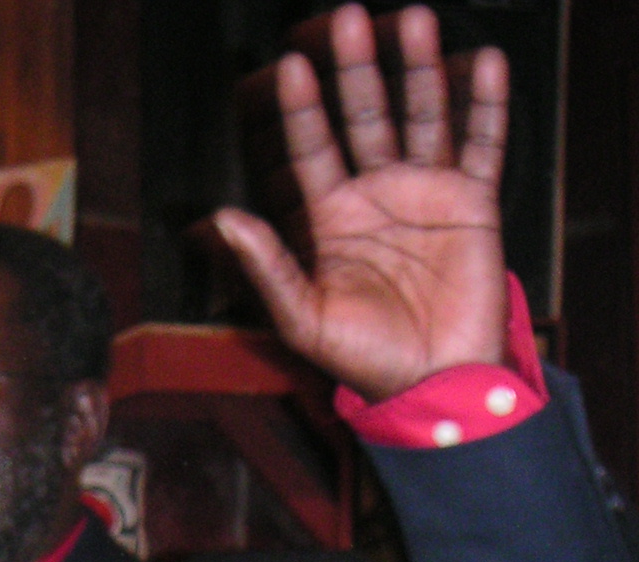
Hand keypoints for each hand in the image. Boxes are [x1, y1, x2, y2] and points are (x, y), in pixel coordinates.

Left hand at [214, 5, 508, 400]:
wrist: (430, 379)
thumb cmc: (361, 358)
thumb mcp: (301, 317)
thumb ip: (266, 266)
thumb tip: (222, 217)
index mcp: (331, 217)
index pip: (312, 149)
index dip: (303, 109)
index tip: (290, 66)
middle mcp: (376, 194)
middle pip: (365, 116)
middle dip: (357, 70)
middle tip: (347, 18)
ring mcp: (426, 191)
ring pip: (421, 116)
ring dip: (418, 69)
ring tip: (412, 19)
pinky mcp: (473, 201)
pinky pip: (482, 144)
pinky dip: (485, 105)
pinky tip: (483, 63)